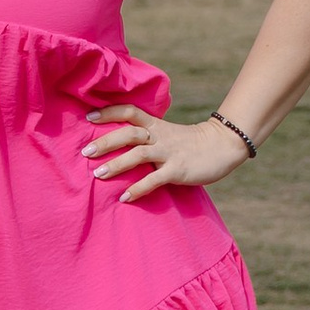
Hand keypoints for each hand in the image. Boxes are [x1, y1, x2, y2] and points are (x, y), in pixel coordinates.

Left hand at [79, 105, 248, 204]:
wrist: (223, 146)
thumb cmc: (191, 143)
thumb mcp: (168, 134)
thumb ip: (148, 137)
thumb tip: (121, 146)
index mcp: (156, 125)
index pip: (129, 112)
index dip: (109, 112)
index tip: (88, 116)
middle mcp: (160, 136)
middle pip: (129, 133)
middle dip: (106, 141)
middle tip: (85, 151)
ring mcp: (169, 153)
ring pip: (138, 154)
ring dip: (116, 164)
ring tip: (97, 174)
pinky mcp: (178, 170)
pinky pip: (155, 180)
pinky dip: (138, 189)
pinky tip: (124, 198)